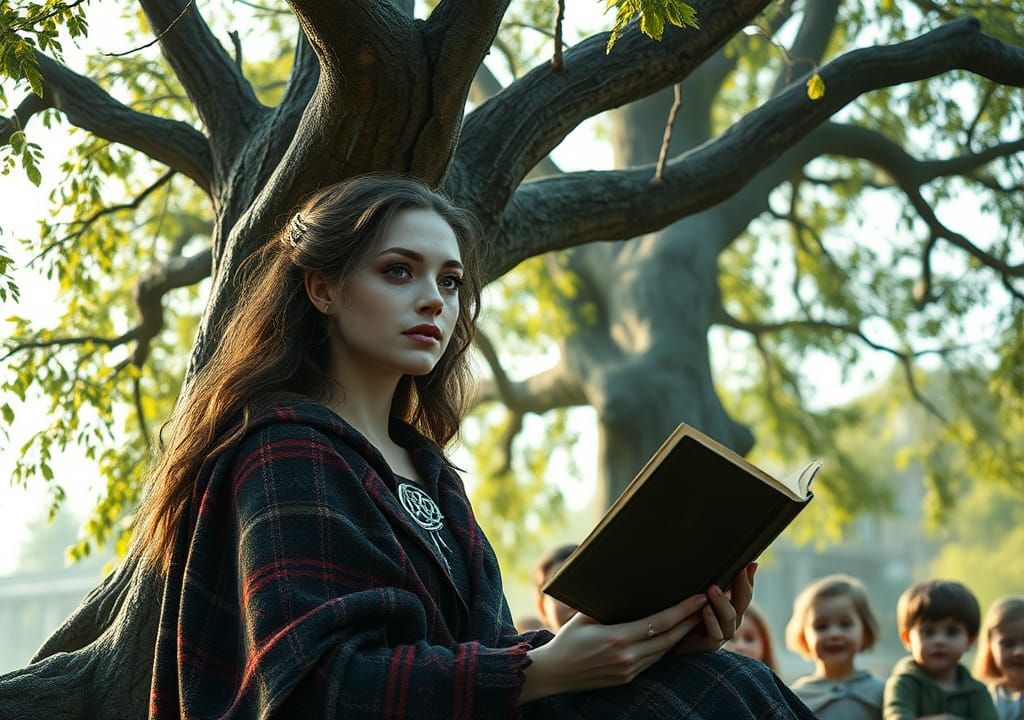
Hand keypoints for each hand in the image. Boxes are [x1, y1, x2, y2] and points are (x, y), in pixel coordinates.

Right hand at [519, 593, 708, 702]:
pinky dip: (666, 647)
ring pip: (664, 652)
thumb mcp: (584, 618)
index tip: (699, 597)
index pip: (659, 623)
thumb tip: (624, 585)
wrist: (554, 674)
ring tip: (696, 619)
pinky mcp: (627, 678)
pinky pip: (653, 661)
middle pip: (669, 639)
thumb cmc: (566, 640)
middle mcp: (627, 657)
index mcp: (617, 639)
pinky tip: (674, 637)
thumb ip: (606, 605)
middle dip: (691, 622)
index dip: (682, 610)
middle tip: (708, 605)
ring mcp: (629, 671)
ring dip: (682, 636)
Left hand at [674, 562, 756, 654]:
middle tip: (736, 570)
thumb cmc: (682, 612)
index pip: (745, 591)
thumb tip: (723, 560)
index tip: (748, 563)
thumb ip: (710, 580)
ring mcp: (721, 634)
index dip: (748, 579)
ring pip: (731, 618)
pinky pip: (716, 636)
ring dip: (723, 602)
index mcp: (729, 607)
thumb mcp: (696, 592)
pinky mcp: (708, 646)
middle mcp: (729, 621)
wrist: (665, 639)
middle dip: (740, 586)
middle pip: (743, 603)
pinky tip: (705, 609)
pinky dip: (712, 621)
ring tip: (712, 588)